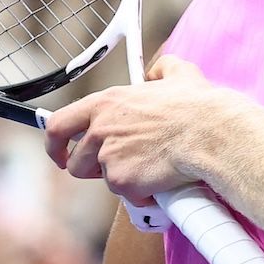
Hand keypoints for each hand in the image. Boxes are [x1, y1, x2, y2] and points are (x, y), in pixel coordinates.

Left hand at [43, 57, 263, 204]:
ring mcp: (109, 157)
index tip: (61, 153)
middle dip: (91, 168)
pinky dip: (143, 193)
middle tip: (112, 168)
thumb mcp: (180, 73)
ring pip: (100, 180)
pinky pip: (127, 195)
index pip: (58, 124)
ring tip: (144, 171)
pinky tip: (160, 181)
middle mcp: (100, 129)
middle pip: (75, 160)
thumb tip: (155, 72)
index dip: (54, 143)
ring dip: (119, 179)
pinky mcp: (122, 181)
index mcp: (106, 103)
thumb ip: (161, 68)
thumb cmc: (197, 106)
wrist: (210, 134)